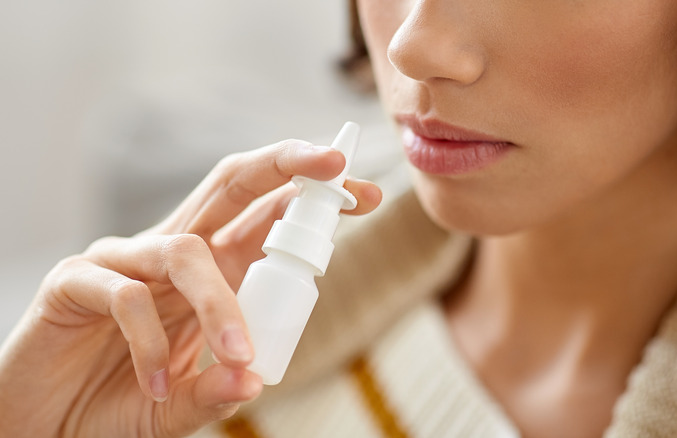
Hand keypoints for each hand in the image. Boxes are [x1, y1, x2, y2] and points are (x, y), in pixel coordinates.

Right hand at [0, 140, 381, 436]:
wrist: (49, 425)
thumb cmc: (123, 403)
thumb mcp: (186, 402)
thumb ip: (218, 391)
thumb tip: (254, 379)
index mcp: (212, 269)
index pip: (267, 215)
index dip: (313, 198)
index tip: (366, 193)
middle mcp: (174, 251)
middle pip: (230, 184)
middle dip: (283, 165)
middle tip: (332, 164)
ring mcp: (124, 260)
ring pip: (185, 250)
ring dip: (221, 304)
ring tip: (238, 357)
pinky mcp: (75, 282)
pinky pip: (125, 295)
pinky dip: (150, 344)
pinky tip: (158, 385)